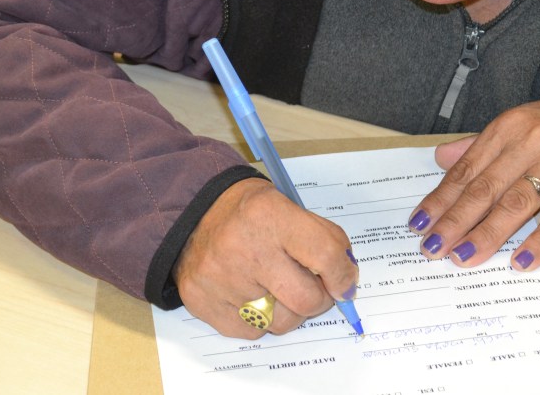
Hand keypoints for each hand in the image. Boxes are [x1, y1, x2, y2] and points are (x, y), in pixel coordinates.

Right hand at [174, 177, 358, 338]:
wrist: (193, 214)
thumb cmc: (250, 212)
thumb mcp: (288, 206)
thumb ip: (322, 239)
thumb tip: (346, 281)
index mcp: (270, 215)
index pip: (324, 254)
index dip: (343, 274)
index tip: (345, 283)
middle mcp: (244, 249)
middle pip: (306, 299)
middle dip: (320, 299)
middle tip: (315, 289)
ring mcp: (221, 280)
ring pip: (281, 322)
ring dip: (290, 311)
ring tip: (279, 289)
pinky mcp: (204, 303)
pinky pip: (253, 332)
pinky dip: (261, 320)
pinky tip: (253, 295)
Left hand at [407, 100, 539, 270]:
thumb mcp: (519, 128)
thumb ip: (480, 146)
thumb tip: (440, 158)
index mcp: (510, 127)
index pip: (467, 168)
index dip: (441, 198)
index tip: (420, 223)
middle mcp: (533, 140)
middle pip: (486, 187)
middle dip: (455, 221)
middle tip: (432, 247)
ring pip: (517, 203)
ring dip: (486, 234)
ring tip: (462, 257)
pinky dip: (539, 243)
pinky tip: (518, 262)